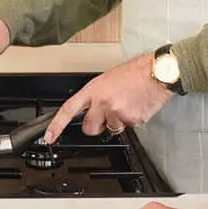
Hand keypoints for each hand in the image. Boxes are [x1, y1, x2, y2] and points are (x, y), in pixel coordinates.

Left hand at [45, 53, 173, 142]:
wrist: (158, 73)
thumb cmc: (136, 72)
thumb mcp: (108, 79)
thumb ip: (97, 95)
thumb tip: (91, 107)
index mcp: (93, 90)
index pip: (69, 110)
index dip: (57, 125)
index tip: (49, 137)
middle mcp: (102, 102)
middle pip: (89, 128)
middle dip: (95, 126)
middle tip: (106, 115)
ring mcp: (116, 113)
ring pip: (110, 128)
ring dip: (117, 121)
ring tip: (127, 104)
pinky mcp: (131, 121)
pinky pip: (127, 127)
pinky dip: (132, 120)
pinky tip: (136, 106)